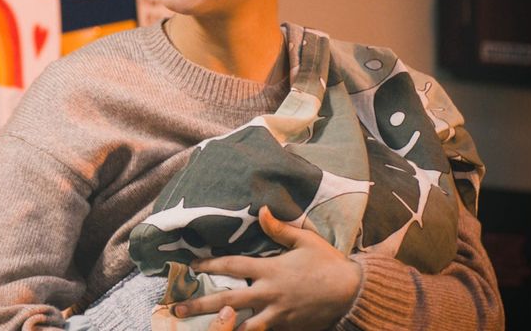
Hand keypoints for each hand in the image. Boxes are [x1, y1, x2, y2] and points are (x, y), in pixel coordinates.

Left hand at [172, 206, 361, 330]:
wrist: (354, 293)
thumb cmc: (328, 263)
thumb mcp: (306, 240)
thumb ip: (280, 229)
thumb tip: (261, 210)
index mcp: (270, 270)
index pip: (232, 267)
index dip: (209, 265)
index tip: (190, 266)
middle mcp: (269, 294)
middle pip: (227, 301)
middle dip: (199, 305)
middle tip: (177, 309)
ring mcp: (278, 315)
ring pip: (243, 327)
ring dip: (221, 328)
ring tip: (202, 330)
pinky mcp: (288, 329)